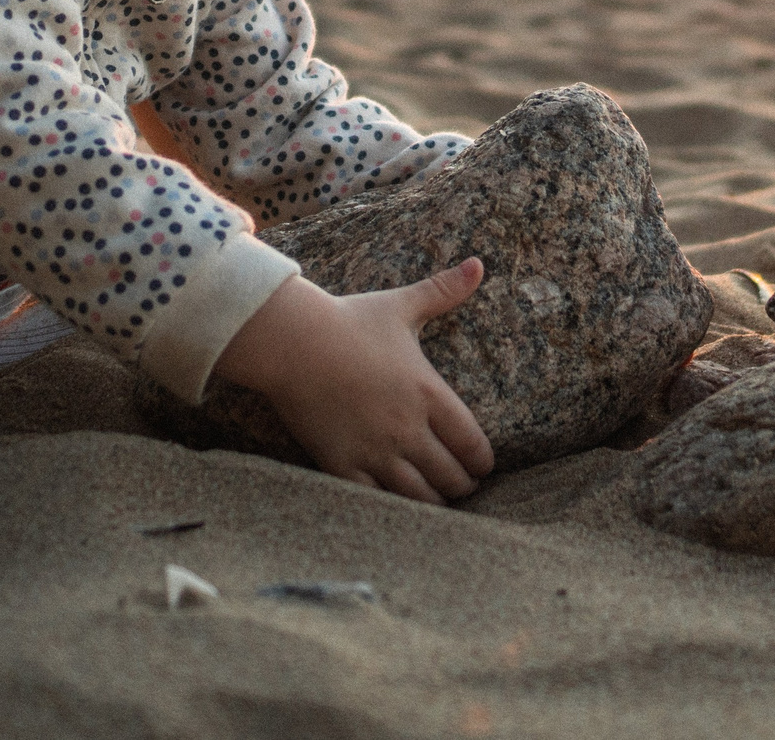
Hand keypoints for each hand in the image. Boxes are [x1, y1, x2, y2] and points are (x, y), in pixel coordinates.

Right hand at [211, 258, 495, 502]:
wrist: (291, 341)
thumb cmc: (348, 321)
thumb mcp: (401, 305)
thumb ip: (443, 291)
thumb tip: (478, 264)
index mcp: (429, 393)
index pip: (473, 445)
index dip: (483, 463)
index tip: (481, 466)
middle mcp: (408, 427)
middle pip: (452, 477)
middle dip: (461, 486)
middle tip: (460, 486)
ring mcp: (375, 450)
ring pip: (420, 498)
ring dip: (433, 503)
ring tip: (434, 501)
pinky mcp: (342, 464)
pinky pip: (377, 502)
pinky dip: (392, 509)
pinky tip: (396, 505)